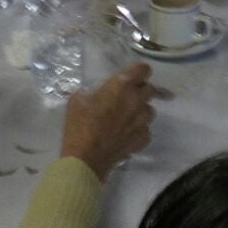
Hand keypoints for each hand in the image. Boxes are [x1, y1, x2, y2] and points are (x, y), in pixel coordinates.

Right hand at [60, 63, 155, 179]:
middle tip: (126, 97)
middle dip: (140, 90)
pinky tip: (125, 134)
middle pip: (150, 88)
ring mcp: (143, 120)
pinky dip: (138, 129)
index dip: (138, 71)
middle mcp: (137, 100)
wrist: (86, 158)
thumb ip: (91, 92)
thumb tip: (93, 94)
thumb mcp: (77, 101)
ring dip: (140, 110)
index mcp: (122, 85)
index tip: (131, 76)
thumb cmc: (80, 126)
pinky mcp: (144, 137)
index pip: (143, 68)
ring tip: (126, 117)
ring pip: (149, 109)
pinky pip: (146, 128)